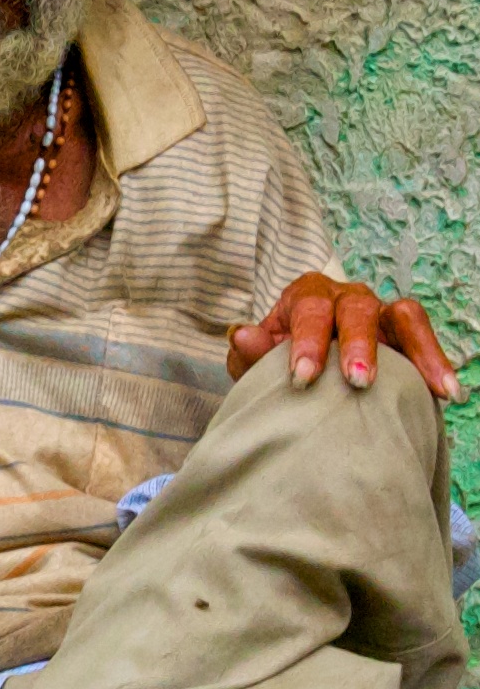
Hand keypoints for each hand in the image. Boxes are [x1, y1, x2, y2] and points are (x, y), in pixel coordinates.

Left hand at [227, 273, 460, 401]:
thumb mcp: (257, 359)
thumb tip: (242, 335)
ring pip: (403, 317)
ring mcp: (379, 313)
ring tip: (430, 387)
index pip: (309, 309)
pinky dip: (436, 361)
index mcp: (306, 295)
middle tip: (357, 381)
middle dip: (358, 345)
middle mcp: (346, 297)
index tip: (302, 378)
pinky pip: (423, 338)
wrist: (301, 368)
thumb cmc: (276, 362)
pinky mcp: (402, 333)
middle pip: (357, 308)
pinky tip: (446, 393)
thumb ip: (251, 352)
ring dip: (416, 350)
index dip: (307, 342)